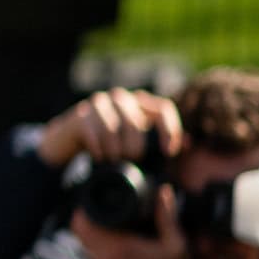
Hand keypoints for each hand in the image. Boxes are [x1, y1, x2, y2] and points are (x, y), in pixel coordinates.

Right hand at [34, 87, 182, 168]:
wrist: (71, 138)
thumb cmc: (111, 141)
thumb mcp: (136, 140)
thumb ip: (160, 141)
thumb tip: (187, 142)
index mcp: (140, 102)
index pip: (163, 109)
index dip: (169, 130)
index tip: (168, 152)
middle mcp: (122, 97)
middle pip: (137, 123)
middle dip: (135, 148)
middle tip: (132, 160)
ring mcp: (100, 102)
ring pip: (114, 128)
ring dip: (115, 150)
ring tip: (113, 160)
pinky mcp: (81, 113)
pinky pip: (94, 133)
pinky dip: (98, 149)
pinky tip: (98, 156)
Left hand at [72, 188, 194, 258]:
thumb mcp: (176, 243)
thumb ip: (167, 216)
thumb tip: (163, 190)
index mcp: (118, 247)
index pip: (83, 223)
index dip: (84, 206)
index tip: (95, 195)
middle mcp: (105, 255)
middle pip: (78, 229)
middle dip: (85, 213)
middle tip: (99, 201)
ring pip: (80, 239)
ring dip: (87, 225)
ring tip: (102, 212)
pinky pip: (88, 248)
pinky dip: (91, 236)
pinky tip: (107, 228)